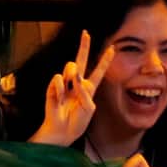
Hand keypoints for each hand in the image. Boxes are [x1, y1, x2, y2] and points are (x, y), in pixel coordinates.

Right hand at [30, 30, 113, 146]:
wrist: (63, 133)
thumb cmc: (77, 123)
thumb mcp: (89, 108)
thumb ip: (85, 92)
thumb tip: (76, 78)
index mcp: (88, 89)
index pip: (98, 71)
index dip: (105, 60)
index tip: (112, 48)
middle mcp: (77, 84)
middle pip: (81, 61)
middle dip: (84, 47)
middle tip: (86, 33)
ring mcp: (65, 86)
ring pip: (69, 67)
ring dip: (72, 72)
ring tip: (72, 81)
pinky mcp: (53, 89)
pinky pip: (58, 80)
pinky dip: (60, 87)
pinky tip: (60, 96)